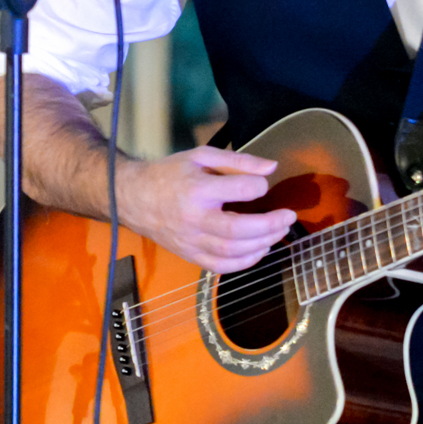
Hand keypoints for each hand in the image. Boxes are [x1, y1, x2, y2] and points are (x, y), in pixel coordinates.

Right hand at [121, 145, 294, 273]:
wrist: (134, 198)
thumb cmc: (169, 174)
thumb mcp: (201, 156)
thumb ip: (238, 161)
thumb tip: (271, 168)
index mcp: (197, 189)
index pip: (239, 190)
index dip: (259, 187)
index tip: (264, 185)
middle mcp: (194, 219)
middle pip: (238, 229)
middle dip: (270, 225)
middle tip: (288, 216)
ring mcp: (191, 241)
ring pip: (233, 252)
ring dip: (263, 244)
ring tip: (278, 232)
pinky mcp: (190, 256)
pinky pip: (222, 267)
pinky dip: (245, 262)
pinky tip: (259, 250)